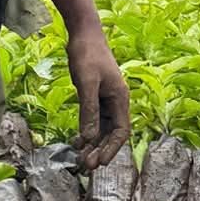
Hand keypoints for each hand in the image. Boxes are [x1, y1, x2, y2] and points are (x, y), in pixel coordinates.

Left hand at [67, 24, 129, 171]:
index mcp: (120, 99)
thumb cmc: (87, 55)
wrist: (84, 34)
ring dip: (93, 144)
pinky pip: (94, 120)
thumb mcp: (86, 84)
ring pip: (103, 129)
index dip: (111, 149)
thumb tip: (89, 138)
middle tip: (86, 166)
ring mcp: (106, 99)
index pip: (121, 131)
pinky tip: (78, 141)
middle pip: (112, 133)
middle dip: (100, 150)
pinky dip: (87, 131)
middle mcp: (116, 102)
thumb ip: (89, 111)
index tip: (99, 163)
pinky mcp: (96, 96)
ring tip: (81, 158)